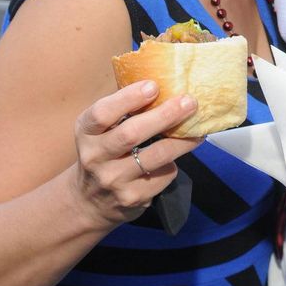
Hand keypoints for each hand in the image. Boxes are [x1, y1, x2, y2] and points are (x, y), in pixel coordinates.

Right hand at [72, 80, 197, 225]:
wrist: (89, 201)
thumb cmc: (104, 152)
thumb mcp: (100, 130)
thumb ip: (123, 111)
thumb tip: (164, 85)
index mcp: (86, 132)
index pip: (103, 113)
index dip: (128, 98)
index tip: (153, 85)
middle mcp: (95, 157)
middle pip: (131, 134)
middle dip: (164, 115)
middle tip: (189, 102)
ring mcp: (113, 180)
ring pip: (155, 156)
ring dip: (181, 141)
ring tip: (198, 130)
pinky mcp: (131, 198)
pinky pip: (162, 176)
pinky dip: (173, 164)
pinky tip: (176, 157)